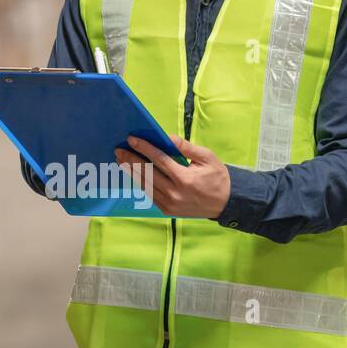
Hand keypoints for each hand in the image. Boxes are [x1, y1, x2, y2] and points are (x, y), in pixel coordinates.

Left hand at [114, 135, 230, 219]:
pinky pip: (149, 194)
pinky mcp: (167, 210)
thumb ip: (185, 147)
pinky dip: (140, 182)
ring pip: (145, 184)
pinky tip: (133, 173)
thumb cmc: (218, 177)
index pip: (158, 160)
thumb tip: (166, 137)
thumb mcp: (207, 157)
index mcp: (185, 179)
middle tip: (119, 149)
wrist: (227, 203)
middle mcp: (174, 193)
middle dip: (131, 159)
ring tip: (121, 159)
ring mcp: (169, 204)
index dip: (144, 148)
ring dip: (131, 171)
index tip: (131, 139)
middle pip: (147, 173)